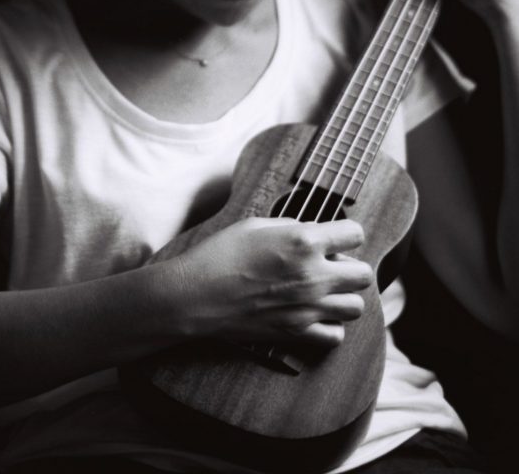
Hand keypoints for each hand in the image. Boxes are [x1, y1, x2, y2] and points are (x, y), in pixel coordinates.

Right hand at [170, 216, 371, 350]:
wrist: (196, 296)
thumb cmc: (220, 254)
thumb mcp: (255, 224)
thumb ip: (291, 227)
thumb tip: (311, 233)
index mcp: (304, 241)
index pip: (355, 234)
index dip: (347, 233)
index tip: (336, 237)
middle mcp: (314, 275)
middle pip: (364, 275)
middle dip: (350, 266)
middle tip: (330, 265)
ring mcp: (308, 307)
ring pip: (356, 307)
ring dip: (343, 297)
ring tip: (323, 290)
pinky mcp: (298, 333)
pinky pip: (336, 335)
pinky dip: (330, 325)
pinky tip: (314, 313)